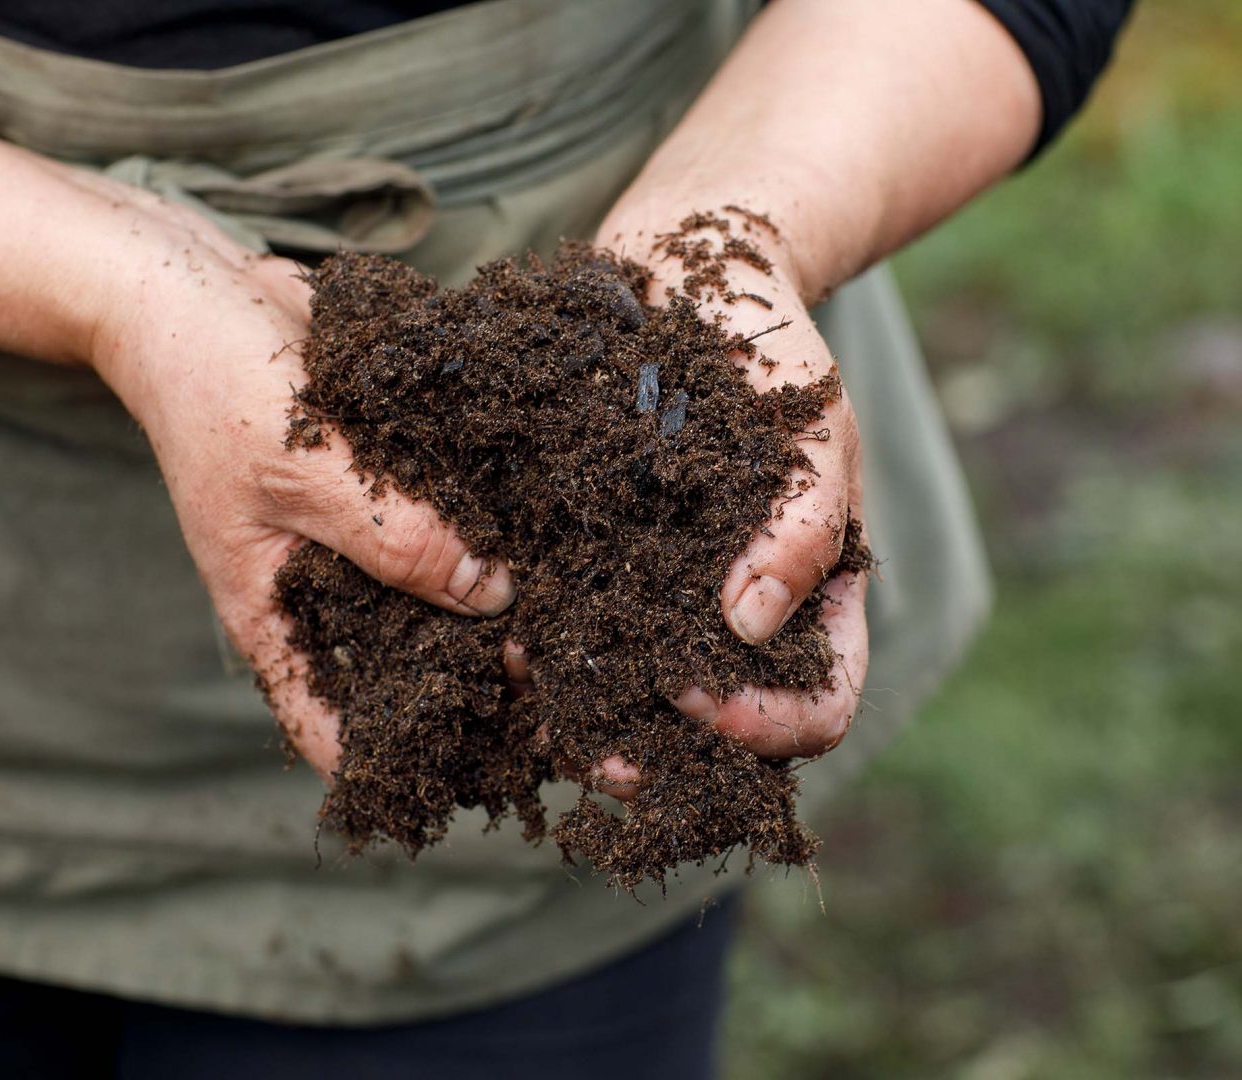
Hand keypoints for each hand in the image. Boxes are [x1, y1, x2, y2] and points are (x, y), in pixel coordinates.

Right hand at [84, 181, 514, 777]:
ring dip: (498, 612)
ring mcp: (362, 535)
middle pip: (406, 664)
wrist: (203, 290)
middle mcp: (327, 586)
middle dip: (474, 685)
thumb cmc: (217, 388)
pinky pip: (451, 525)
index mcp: (276, 615)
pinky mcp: (397, 483)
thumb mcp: (301, 473)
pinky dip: (495, 537)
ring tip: (581, 631)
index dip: (391, 761)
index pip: (329, 722)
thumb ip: (394, 538)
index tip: (468, 782)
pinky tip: (562, 541)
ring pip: (439, 597)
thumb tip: (495, 597)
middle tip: (564, 698)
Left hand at [594, 204, 868, 788]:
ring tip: (542, 704)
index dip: (764, 726)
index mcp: (814, 600)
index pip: (816, 707)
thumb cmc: (767, 351)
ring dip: (596, 721)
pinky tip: (513, 644)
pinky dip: (552, 654)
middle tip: (599, 759)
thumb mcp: (812, 427)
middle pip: (718, 728)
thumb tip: (750, 627)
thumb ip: (806, 525)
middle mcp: (738, 617)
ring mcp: (668, 597)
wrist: (678, 278)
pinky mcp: (600, 565)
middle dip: (663, 756)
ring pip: (640, 698)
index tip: (695, 695)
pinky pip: (580, 632)